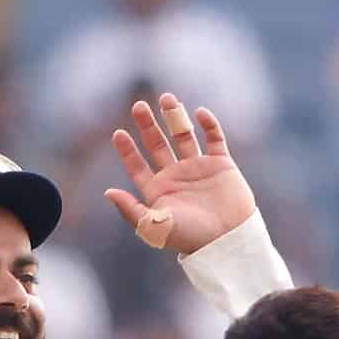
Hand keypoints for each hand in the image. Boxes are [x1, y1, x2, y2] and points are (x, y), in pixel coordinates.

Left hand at [103, 94, 257, 255]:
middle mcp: (177, 177)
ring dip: (175, 117)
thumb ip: (130, 210)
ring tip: (167, 98)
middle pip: (157, 144)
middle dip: (147, 125)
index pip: (138, 166)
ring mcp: (199, 168)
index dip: (127, 150)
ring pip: (183, 136)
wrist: (230, 240)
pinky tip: (199, 113)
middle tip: (138, 106)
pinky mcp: (222, 165)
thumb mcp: (155, 226)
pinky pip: (215, 139)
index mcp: (159, 191)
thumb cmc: (191, 238)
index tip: (118, 133)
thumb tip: (108, 192)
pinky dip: (209, 125)